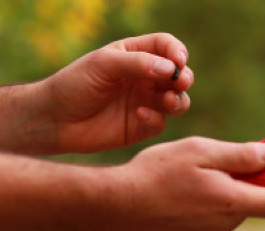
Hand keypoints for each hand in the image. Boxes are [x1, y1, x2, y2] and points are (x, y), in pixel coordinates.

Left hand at [38, 33, 194, 153]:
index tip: (178, 61)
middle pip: (178, 75)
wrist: (55, 120)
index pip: (165, 46)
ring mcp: (145, 102)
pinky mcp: (142, 126)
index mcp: (135, 55)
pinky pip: (161, 122)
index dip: (177, 51)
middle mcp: (144, 78)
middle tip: (180, 82)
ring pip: (178, 100)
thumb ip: (138, 63)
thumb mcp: (103, 64)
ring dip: (178, 100)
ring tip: (167, 101)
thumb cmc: (75, 84)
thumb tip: (172, 69)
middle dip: (184, 78)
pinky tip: (139, 115)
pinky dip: (156, 118)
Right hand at [101, 137, 264, 230]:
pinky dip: (202, 211)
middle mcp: (225, 228)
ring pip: (228, 214)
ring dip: (219, 197)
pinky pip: (210, 226)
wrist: (114, 206)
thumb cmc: (156, 173)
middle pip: (252, 204)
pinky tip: (176, 199)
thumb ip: (243, 156)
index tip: (264, 165)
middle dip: (242, 184)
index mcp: (232, 203)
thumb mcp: (200, 151)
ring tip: (186, 182)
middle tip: (213, 165)